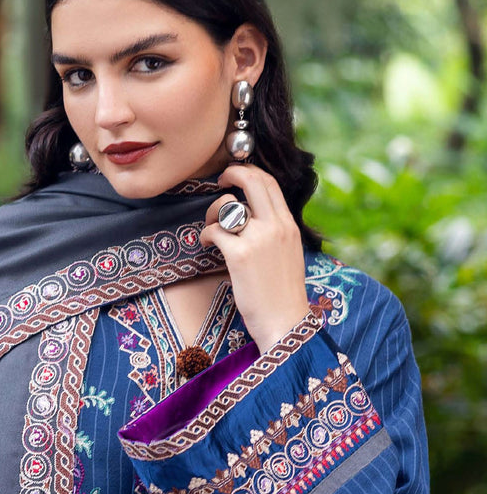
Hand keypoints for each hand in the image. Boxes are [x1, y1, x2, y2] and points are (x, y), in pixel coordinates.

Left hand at [200, 164, 309, 352]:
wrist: (285, 321)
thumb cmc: (283, 293)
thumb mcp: (289, 253)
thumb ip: (276, 232)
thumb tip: (256, 217)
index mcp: (289, 225)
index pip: (270, 183)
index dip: (250, 172)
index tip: (236, 175)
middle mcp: (276, 226)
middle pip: (252, 181)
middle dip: (232, 173)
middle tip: (219, 181)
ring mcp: (258, 239)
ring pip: (228, 205)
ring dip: (213, 213)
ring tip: (212, 230)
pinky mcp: (240, 255)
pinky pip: (214, 230)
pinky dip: (205, 235)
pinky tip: (206, 245)